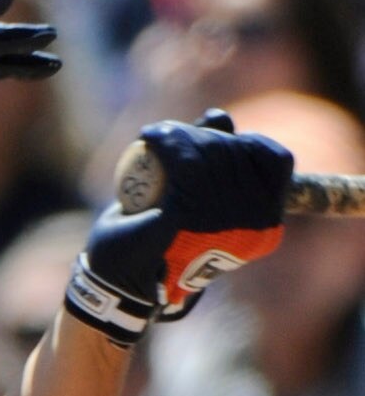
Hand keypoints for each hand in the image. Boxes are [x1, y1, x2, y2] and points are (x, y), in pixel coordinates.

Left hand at [63, 111, 292, 347]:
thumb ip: (213, 155)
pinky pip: (184, 161)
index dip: (249, 141)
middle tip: (170, 139)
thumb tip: (221, 118)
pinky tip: (149, 137)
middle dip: (204, 135)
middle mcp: (254, 224)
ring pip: (210, 151)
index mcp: (266, 224)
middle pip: (236, 151)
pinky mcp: (187, 216)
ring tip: (157, 137)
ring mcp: (221, 221)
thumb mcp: (195, 192)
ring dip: (180, 134)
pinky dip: (166, 141)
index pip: (276, 160)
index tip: (217, 140)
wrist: (119, 277)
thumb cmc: (161, 236)